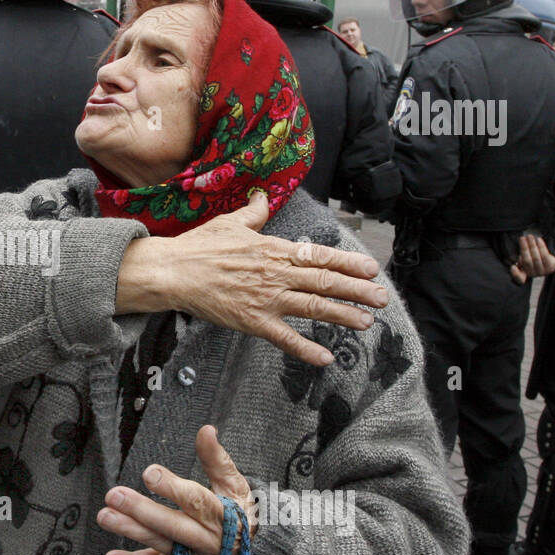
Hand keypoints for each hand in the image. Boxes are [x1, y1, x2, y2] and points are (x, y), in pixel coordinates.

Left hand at [99, 425, 256, 554]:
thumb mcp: (233, 485)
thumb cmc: (236, 513)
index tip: (149, 473)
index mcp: (223, 516)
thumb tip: (206, 430)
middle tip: (114, 495)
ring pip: (159, 544)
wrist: (246, 554)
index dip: (172, 488)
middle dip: (142, 511)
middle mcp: (208, 540)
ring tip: (105, 516)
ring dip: (130, 530)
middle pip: (173, 525)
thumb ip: (216, 459)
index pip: (196, 501)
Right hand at [116, 191, 387, 365]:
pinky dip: (305, 349)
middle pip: (324, 282)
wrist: (172, 272)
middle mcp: (276, 274)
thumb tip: (263, 196)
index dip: (348, 263)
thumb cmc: (199, 247)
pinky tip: (326, 358)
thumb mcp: (230, 223)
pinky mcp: (252, 321)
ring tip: (366, 323)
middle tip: (382, 298)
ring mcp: (266, 299)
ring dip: (342, 315)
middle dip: (357, 291)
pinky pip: (284, 338)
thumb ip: (254, 213)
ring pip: (313, 307)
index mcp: (274, 249)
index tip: (371, 269)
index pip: (320, 256)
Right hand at [510, 233, 554, 283]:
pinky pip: (545, 255)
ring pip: (536, 257)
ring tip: (530, 237)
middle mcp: (532, 275)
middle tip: (522, 238)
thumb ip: (519, 258)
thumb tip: (515, 255)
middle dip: (524, 248)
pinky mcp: (551, 268)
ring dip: (532, 245)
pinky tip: (538, 240)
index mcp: (523, 274)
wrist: (550, 261)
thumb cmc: (533, 258)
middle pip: (527, 261)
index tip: (513, 267)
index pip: (519, 277)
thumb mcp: (523, 259)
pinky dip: (541, 247)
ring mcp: (542, 272)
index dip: (515, 273)